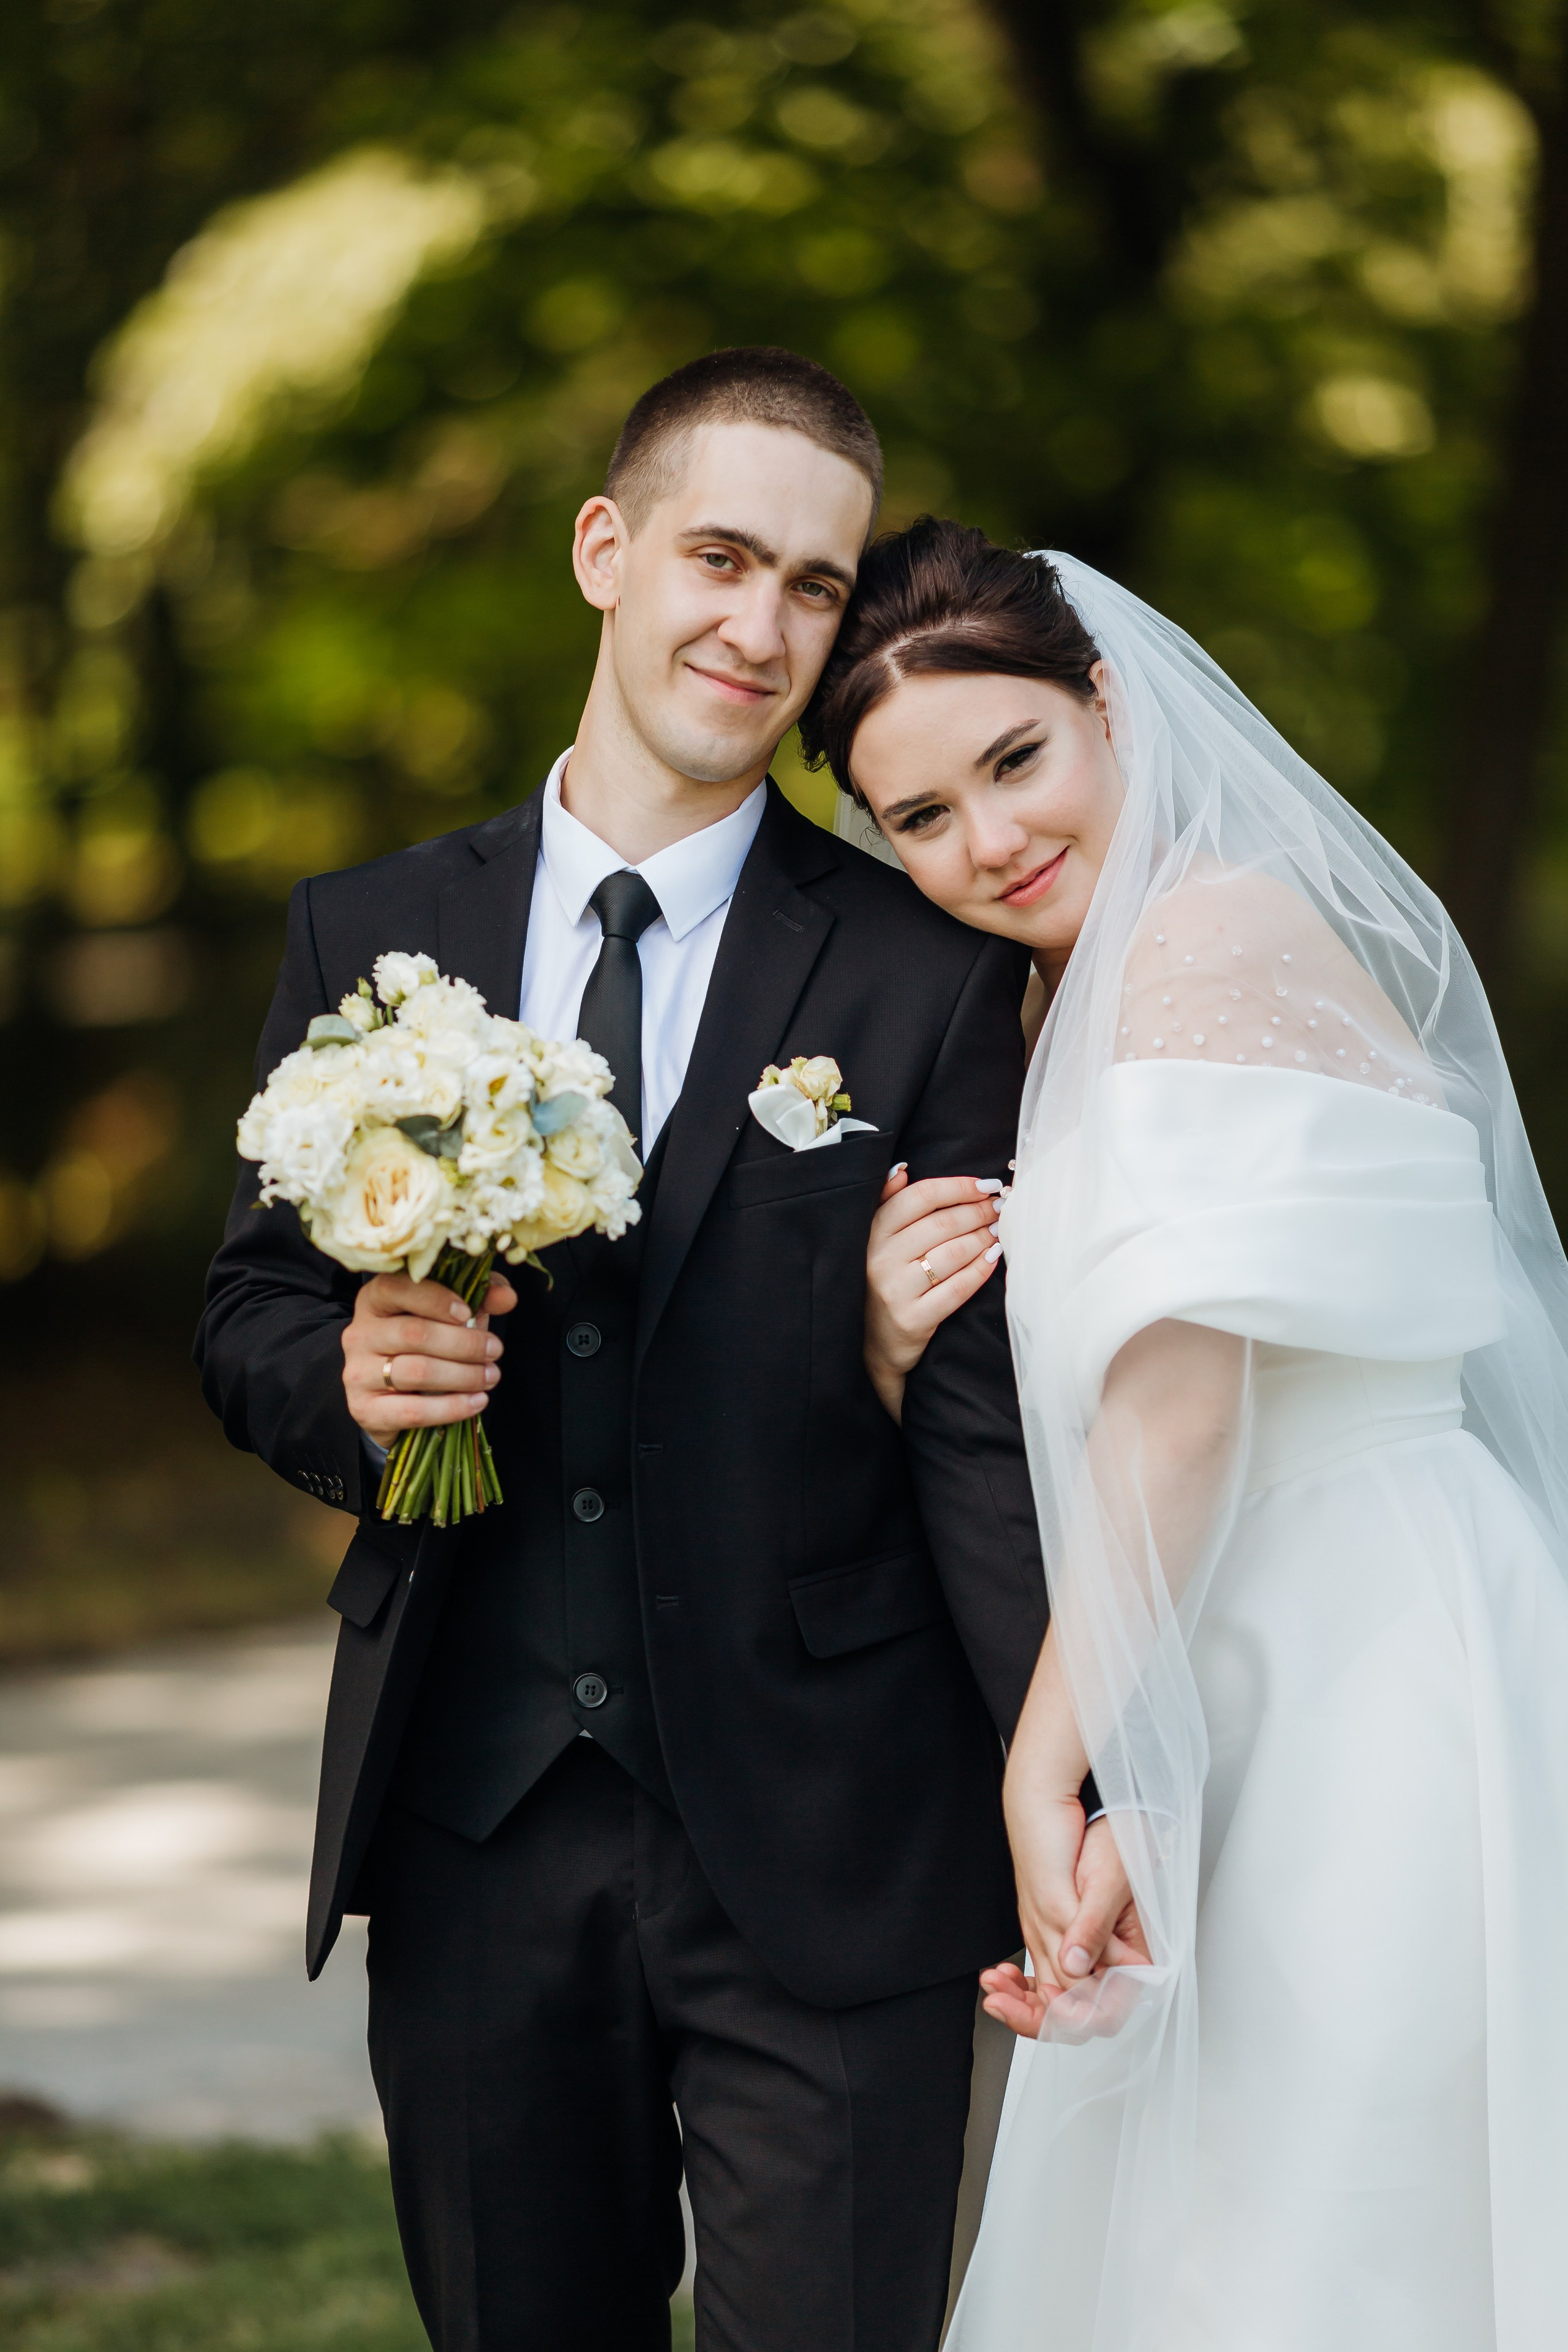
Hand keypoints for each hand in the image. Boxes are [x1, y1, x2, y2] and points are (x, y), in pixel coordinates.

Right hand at [342, 1269, 517, 1446]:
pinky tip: (476, 1402)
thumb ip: (477, 1299)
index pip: (396, 1288)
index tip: (467, 1313)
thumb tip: (506, 1296)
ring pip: (417, 1372)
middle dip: (464, 1343)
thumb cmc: (423, 1346)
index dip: (435, 1299)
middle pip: (415, 1333)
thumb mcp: (449, 1316)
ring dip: (464, 1375)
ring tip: (491, 1377)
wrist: (389, 1399)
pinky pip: (414, 1410)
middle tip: (495, 1350)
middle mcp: (360, 1333)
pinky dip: (452, 1408)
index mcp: (375, 1300)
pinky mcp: (365, 1409)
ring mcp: (358, 1373)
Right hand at [864, 1168, 1003, 1417]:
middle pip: (941, 1223)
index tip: (984, 1185)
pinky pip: (957, 1289)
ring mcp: (895, 1291)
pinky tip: (994, 1258)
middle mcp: (880, 1259)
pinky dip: (980, 1270)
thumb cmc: (885, 1280)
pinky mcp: (913, 1319)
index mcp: (873, 1233)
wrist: (874, 1342)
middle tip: (1000, 1207)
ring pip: (952, 1253)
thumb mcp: (876, 1240)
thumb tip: (902, 1169)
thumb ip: (888, 1203)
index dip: (957, 1187)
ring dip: (983, 1238)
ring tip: (998, 1231)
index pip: (919, 1197)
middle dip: (979, 1211)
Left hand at [980, 1810, 1148, 2040]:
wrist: (1100, 1809)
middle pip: (1075, 2013)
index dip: (1074, 2016)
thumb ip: (1094, 1927)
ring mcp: (1084, 1951)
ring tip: (994, 1991)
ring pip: (1057, 1998)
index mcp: (1133, 1954)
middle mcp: (1108, 1960)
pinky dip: (1023, 1983)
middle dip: (1036, 2016)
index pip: (1105, 2010)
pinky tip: (1002, 1977)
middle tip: (1001, 2005)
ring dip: (1023, 2001)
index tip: (1044, 2006)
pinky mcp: (1064, 1938)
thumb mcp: (1107, 1880)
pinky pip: (1046, 1975)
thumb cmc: (1115, 1839)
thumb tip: (1075, 1966)